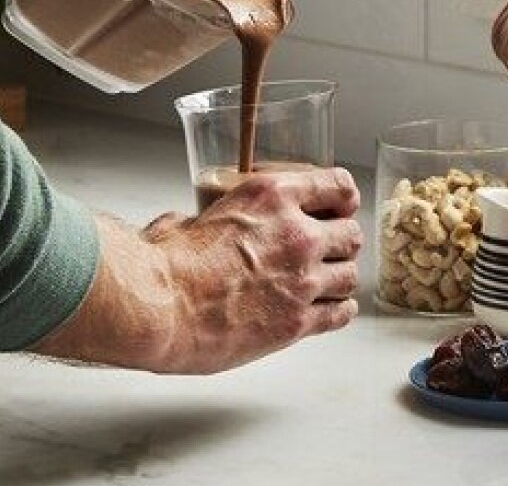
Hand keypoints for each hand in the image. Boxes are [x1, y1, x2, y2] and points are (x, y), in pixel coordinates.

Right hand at [58, 167, 362, 374]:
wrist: (156, 309)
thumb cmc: (161, 267)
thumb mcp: (184, 221)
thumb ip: (201, 221)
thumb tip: (190, 227)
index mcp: (271, 197)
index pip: (337, 185)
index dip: (343, 198)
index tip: (341, 206)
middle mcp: (296, 235)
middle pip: (351, 234)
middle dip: (341, 242)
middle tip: (328, 251)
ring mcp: (302, 280)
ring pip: (350, 275)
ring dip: (339, 278)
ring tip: (325, 284)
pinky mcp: (298, 322)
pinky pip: (341, 313)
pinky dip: (338, 310)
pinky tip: (327, 310)